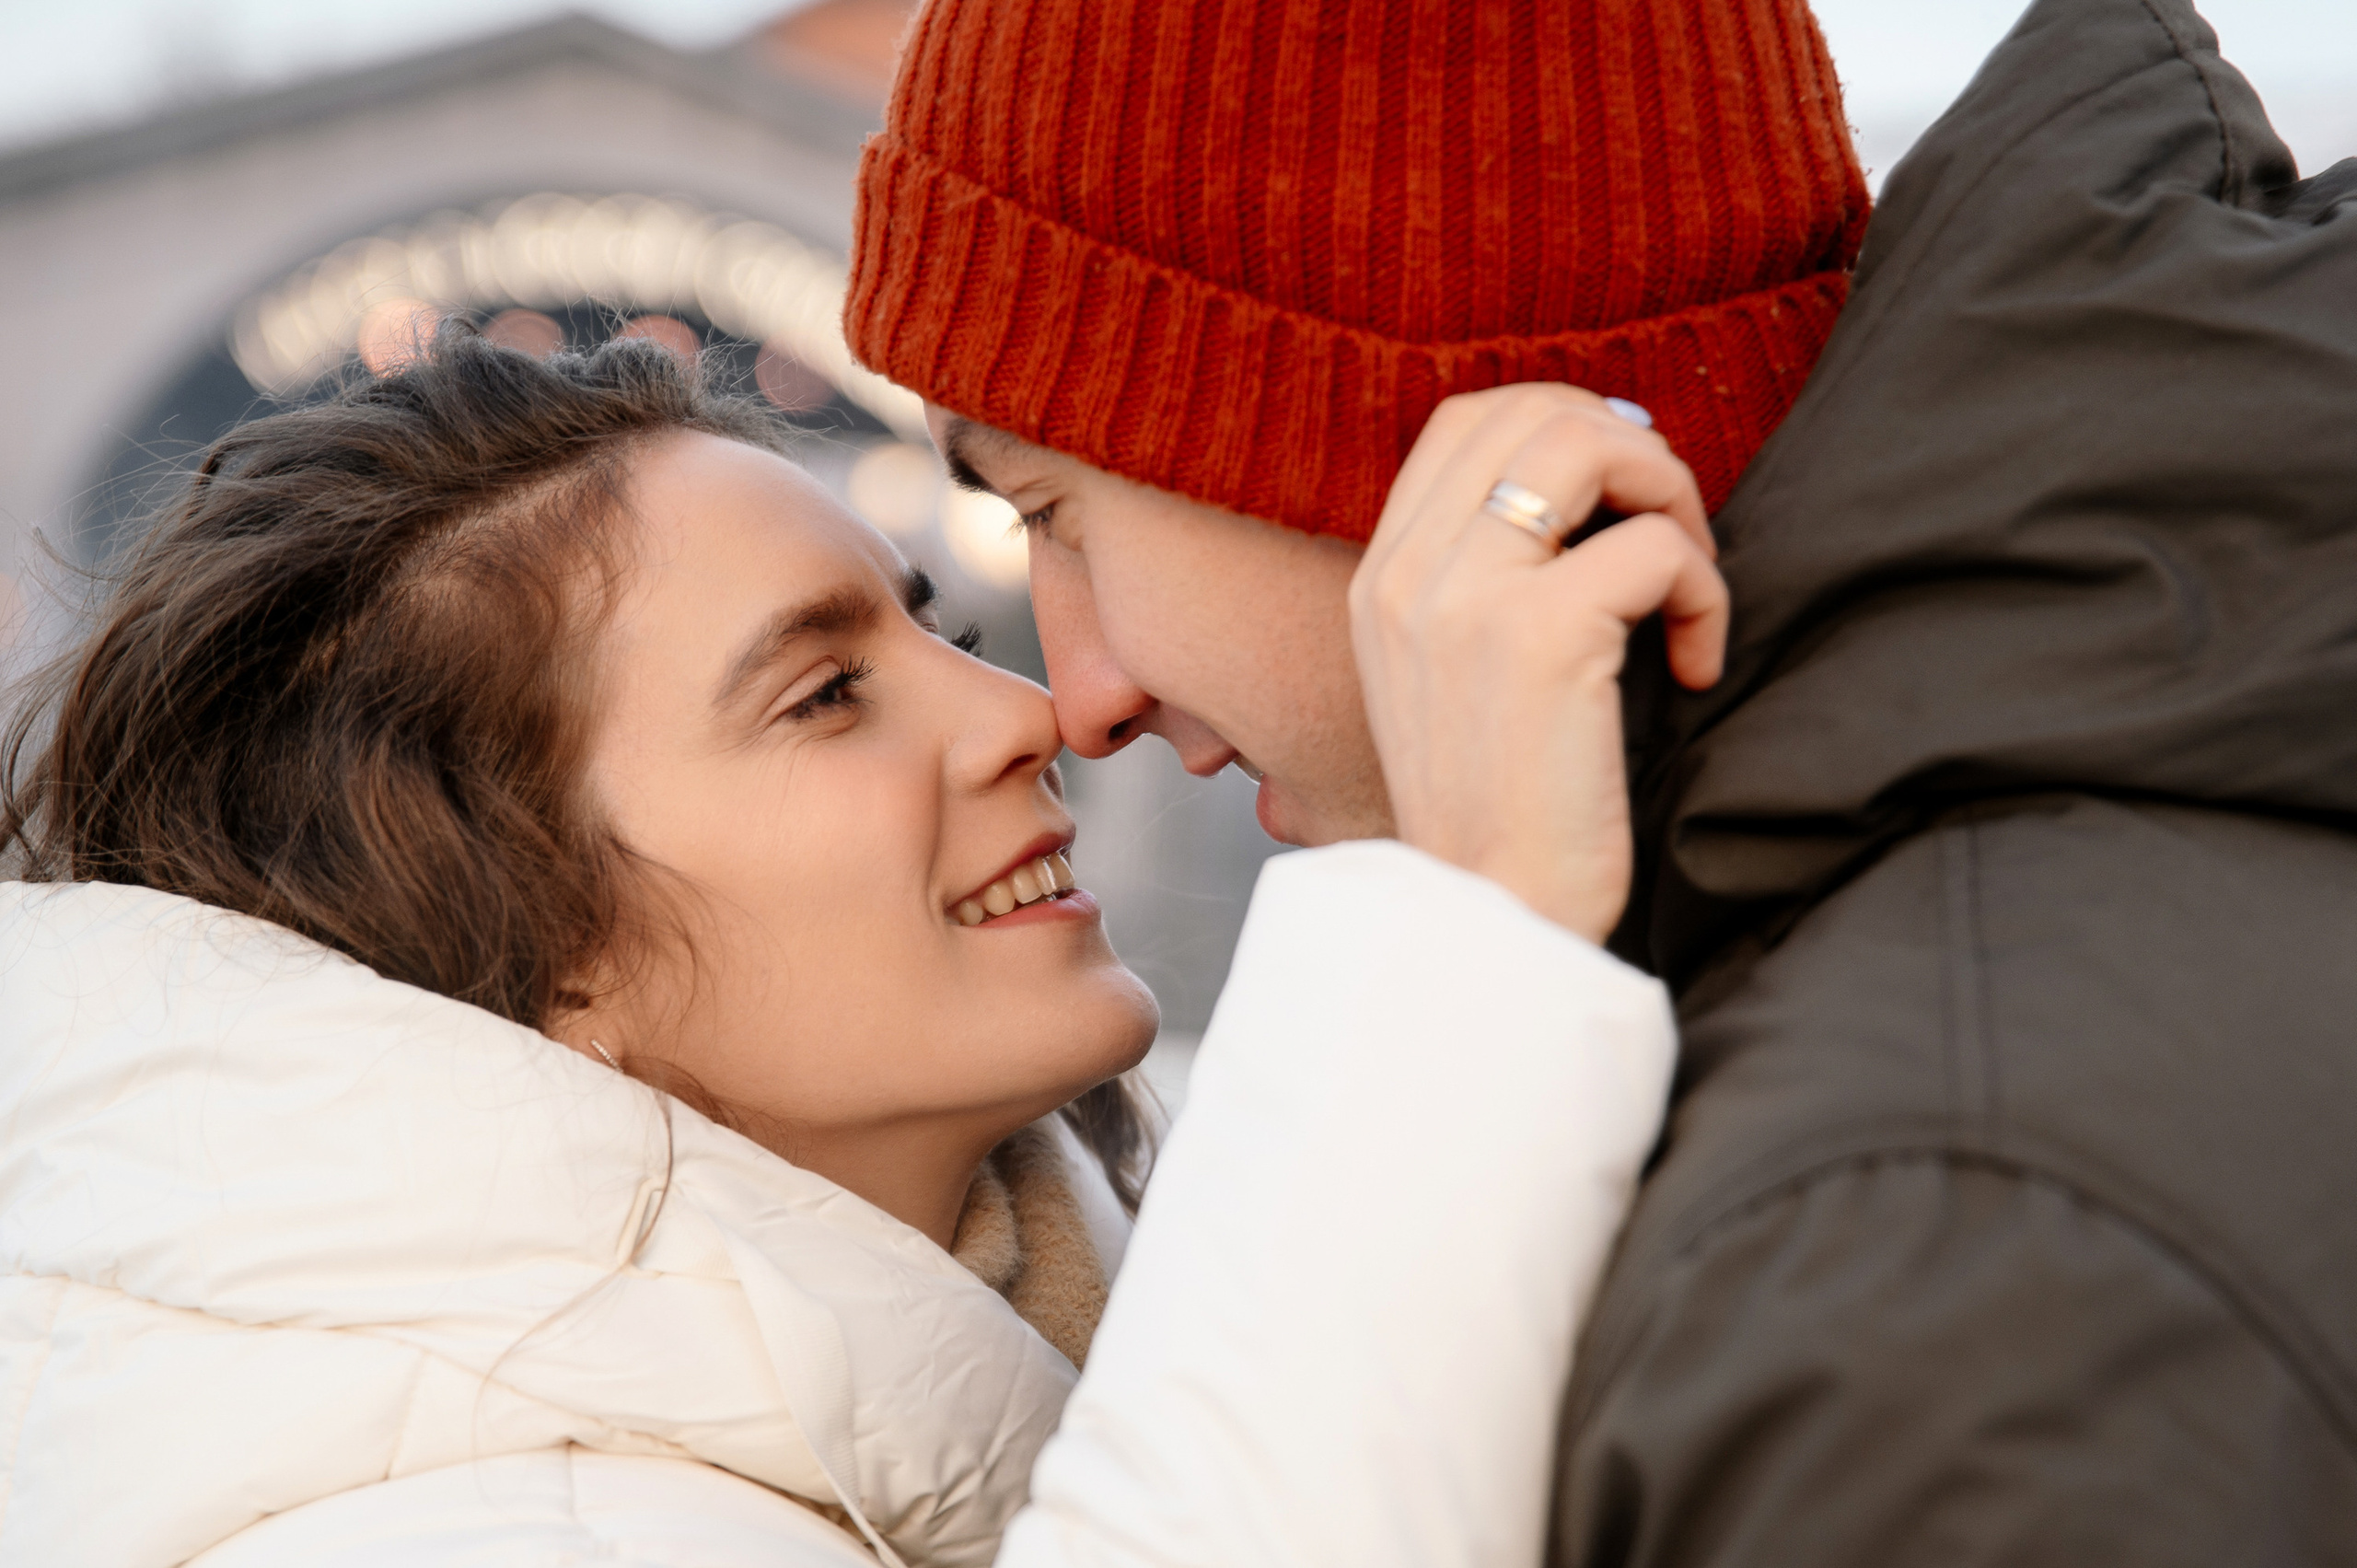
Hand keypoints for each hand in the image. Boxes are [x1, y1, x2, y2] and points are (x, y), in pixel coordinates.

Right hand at [1349, 384, 1727, 941]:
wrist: (1486, 917)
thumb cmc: (1497, 810)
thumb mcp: (1449, 674)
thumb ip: (1486, 576)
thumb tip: (1596, 462)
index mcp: (1379, 577)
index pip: (1466, 419)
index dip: (1564, 423)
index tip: (1621, 493)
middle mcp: (1409, 573)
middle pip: (1533, 411)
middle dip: (1632, 449)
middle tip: (1669, 533)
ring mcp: (1468, 598)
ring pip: (1591, 446)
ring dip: (1671, 497)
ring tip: (1683, 585)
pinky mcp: (1543, 636)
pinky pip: (1655, 548)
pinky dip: (1703, 595)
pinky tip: (1691, 667)